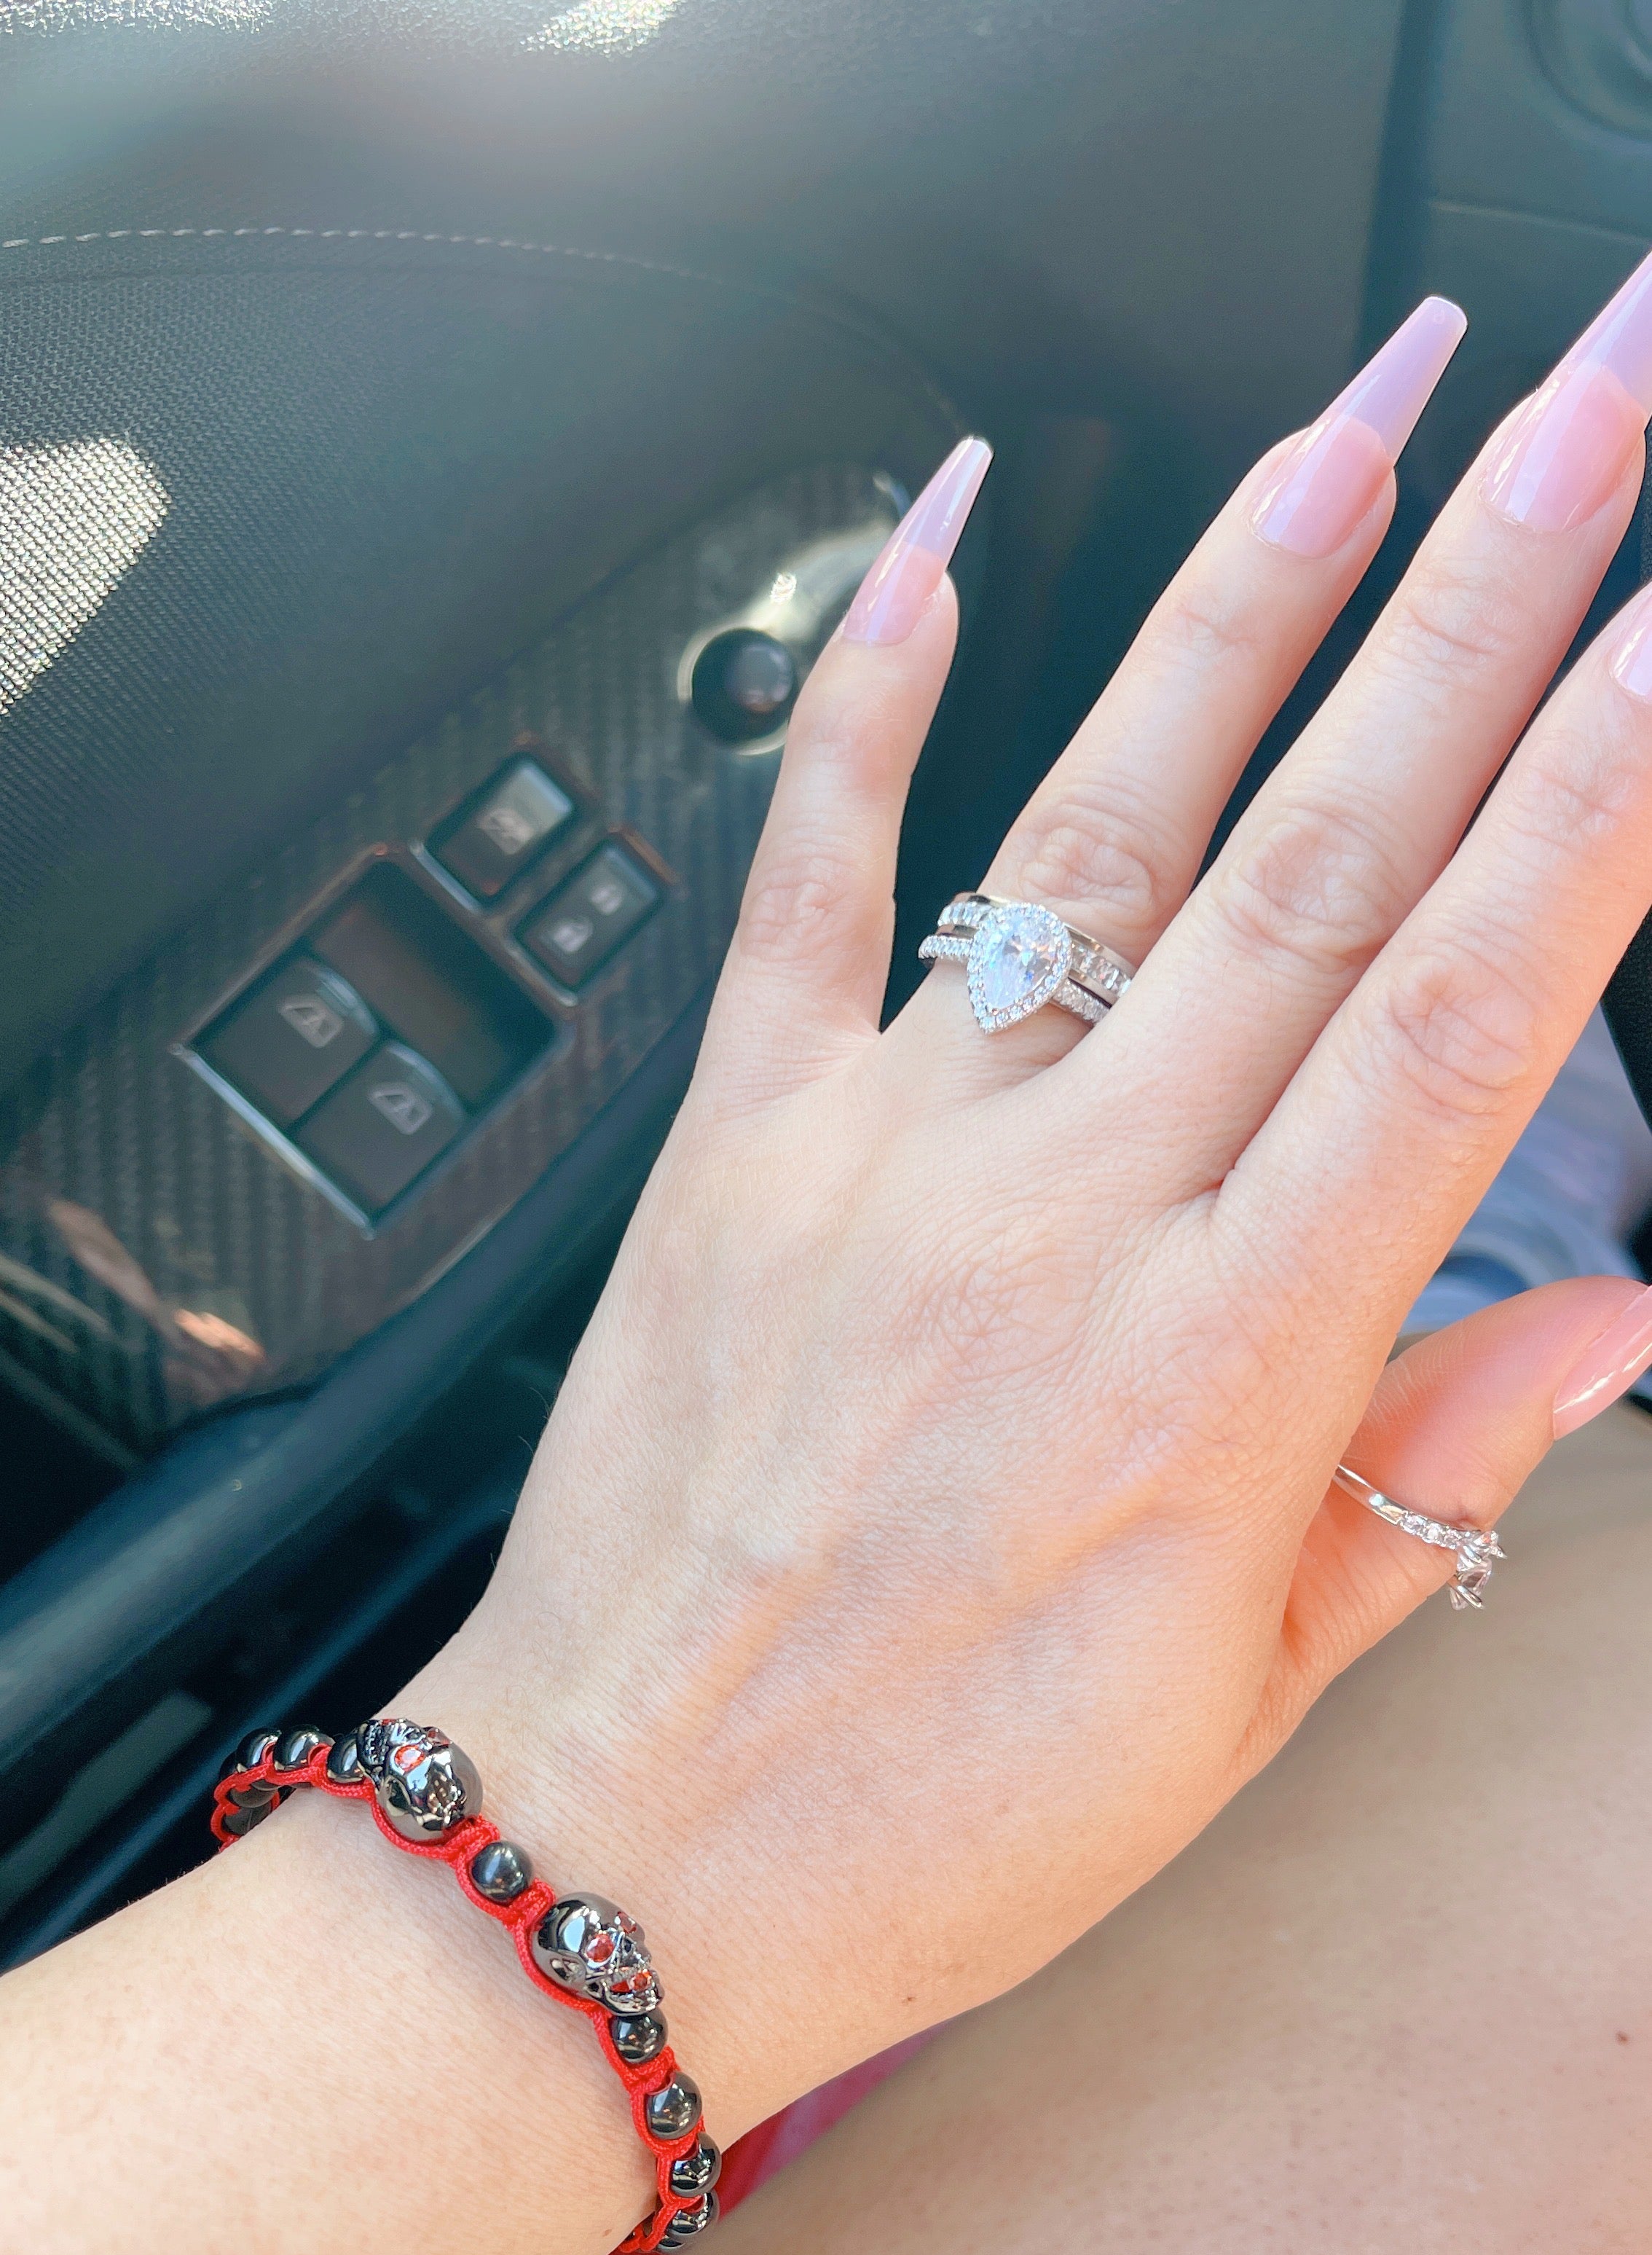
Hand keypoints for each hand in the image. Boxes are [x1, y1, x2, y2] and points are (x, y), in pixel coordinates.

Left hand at [423, 277, 1651, 2133]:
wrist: (619, 1859)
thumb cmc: (934, 1816)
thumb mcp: (1234, 1704)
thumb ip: (1421, 1481)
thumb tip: (1605, 1324)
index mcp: (1226, 1360)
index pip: (1470, 1014)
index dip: (1605, 794)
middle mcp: (1068, 1214)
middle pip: (1329, 854)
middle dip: (1492, 595)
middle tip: (1599, 395)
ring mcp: (891, 1152)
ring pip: (1104, 816)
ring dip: (1254, 592)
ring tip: (1374, 403)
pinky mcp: (737, 1142)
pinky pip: (807, 878)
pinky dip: (872, 695)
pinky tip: (946, 530)